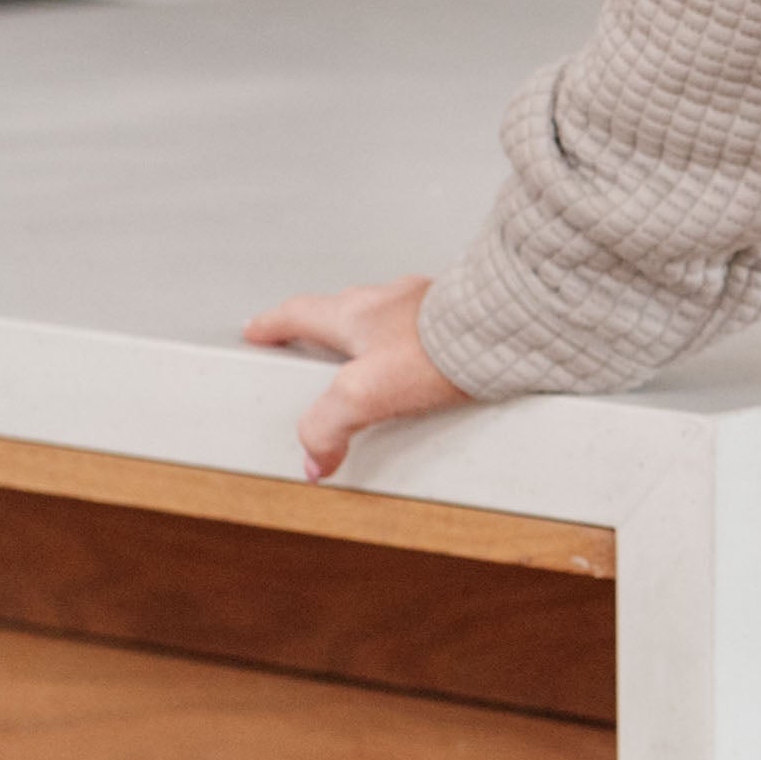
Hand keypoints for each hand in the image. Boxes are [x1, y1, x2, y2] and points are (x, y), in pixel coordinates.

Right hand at [245, 277, 466, 478]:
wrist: (504, 332)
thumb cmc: (439, 346)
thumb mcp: (363, 393)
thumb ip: (328, 426)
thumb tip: (315, 457)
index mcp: (353, 313)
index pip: (297, 314)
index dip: (272, 325)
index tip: (256, 330)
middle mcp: (388, 302)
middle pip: (341, 310)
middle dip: (324, 330)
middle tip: (317, 349)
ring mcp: (427, 306)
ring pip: (387, 318)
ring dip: (376, 338)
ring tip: (378, 370)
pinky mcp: (462, 320)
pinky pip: (429, 332)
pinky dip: (419, 347)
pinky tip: (432, 370)